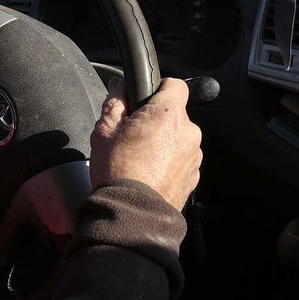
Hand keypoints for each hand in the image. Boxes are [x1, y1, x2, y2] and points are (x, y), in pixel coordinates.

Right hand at [89, 77, 202, 210]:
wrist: (133, 215)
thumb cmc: (118, 173)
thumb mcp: (104, 132)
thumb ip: (115, 102)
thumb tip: (120, 87)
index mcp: (168, 114)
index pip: (175, 84)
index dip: (159, 88)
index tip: (145, 100)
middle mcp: (188, 132)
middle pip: (176, 114)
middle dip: (157, 120)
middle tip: (134, 134)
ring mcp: (194, 155)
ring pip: (179, 138)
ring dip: (165, 142)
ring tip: (141, 158)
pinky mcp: (194, 176)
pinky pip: (182, 159)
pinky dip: (169, 162)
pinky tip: (150, 173)